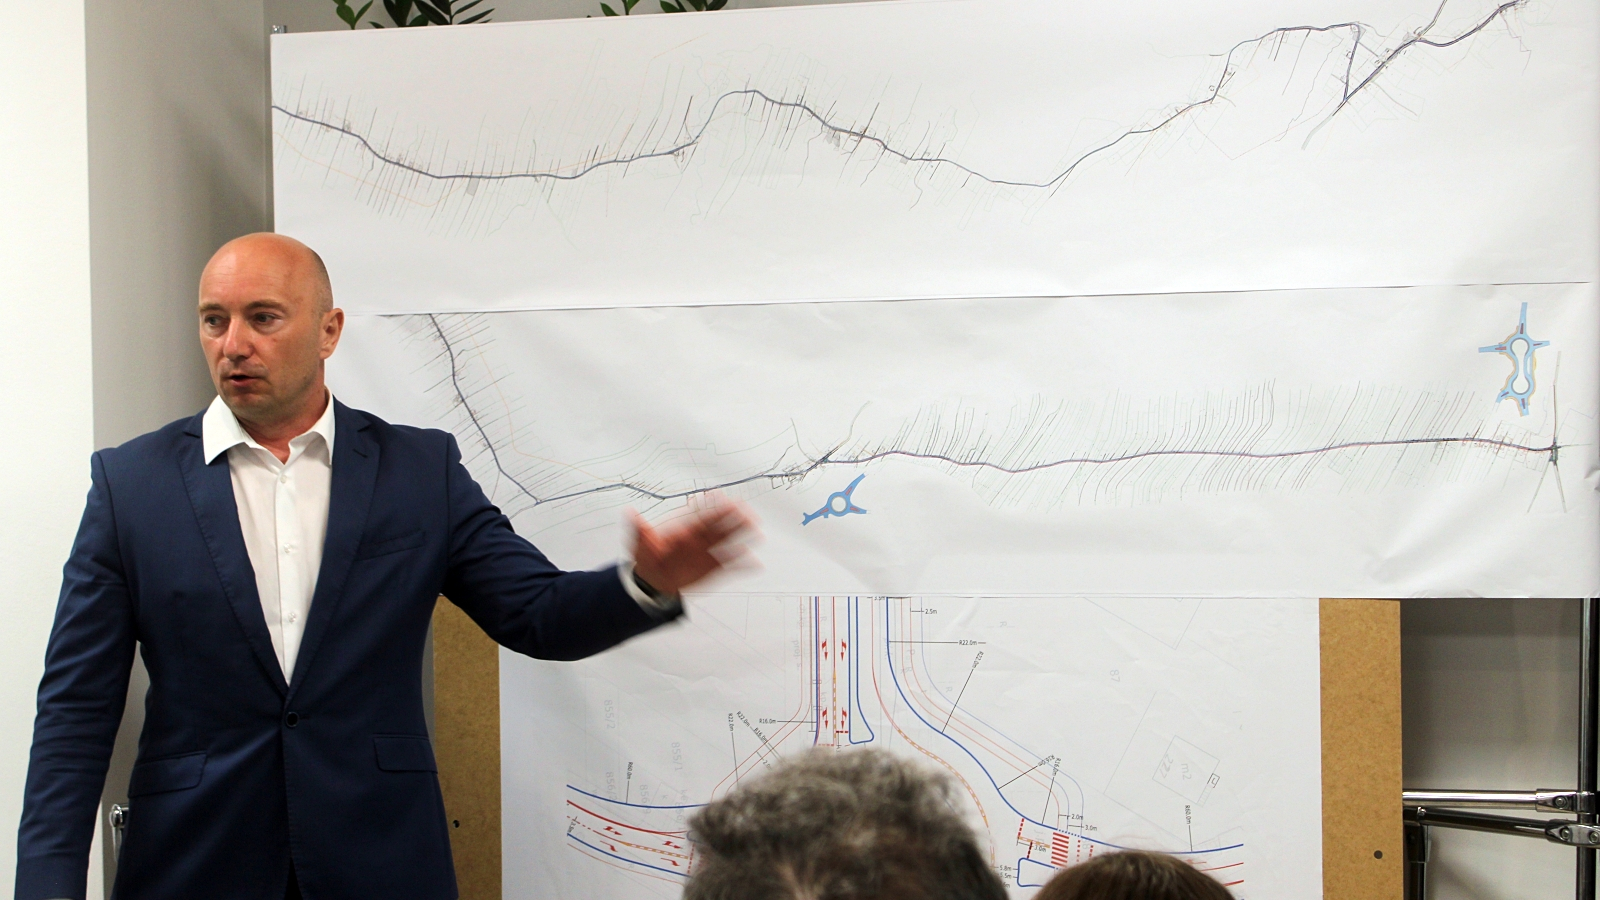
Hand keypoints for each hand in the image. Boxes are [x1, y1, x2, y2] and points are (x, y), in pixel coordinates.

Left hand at [629, 498, 756, 594]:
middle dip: (735, 520)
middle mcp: (700, 538)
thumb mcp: (639, 541)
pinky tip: (755, 564)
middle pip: (721, 526)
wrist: (652, 579)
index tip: (729, 501)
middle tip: (750, 514)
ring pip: (728, 542)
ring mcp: (708, 552)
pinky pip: (730, 565)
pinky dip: (743, 564)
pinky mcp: (713, 568)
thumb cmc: (647, 556)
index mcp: (686, 528)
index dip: (716, 509)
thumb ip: (638, 528)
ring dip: (742, 537)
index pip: (704, 516)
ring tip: (757, 533)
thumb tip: (630, 512)